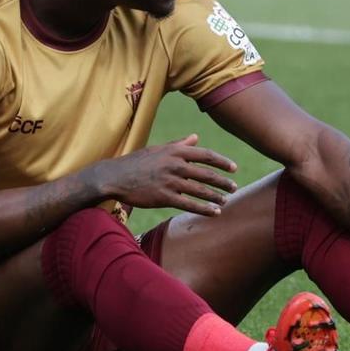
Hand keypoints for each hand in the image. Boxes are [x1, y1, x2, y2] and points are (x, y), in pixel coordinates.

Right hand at [96, 135, 238, 215]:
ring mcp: (170, 181)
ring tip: (225, 201)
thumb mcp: (158, 149)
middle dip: (223, 182)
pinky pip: (189, 204)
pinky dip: (204, 209)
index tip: (233, 168)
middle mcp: (175, 165)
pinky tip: (214, 212)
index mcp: (175, 151)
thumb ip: (179, 144)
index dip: (222, 162)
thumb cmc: (137, 162)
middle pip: (207, 174)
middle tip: (234, 187)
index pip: (206, 155)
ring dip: (216, 197)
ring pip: (200, 190)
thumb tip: (196, 137)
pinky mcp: (164, 197)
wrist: (115, 176)